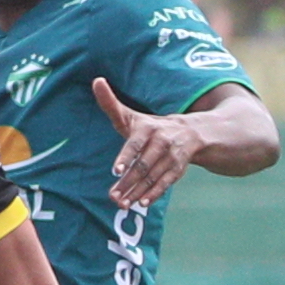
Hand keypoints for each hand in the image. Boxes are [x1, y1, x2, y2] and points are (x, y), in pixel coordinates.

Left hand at [92, 77, 206, 208]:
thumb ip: (110, 103)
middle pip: (142, 164)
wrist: (188, 132)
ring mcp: (172, 154)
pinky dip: (155, 193)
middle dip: (128, 182)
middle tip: (113, 196)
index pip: (135, 143)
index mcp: (147, 127)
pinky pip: (166, 182)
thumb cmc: (148, 126)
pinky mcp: (179, 167)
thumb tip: (96, 81)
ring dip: (138, 191)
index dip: (126, 157)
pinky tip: (142, 203)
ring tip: (122, 204)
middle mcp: (161, 140)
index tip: (116, 170)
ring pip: (153, 176)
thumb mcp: (131, 115)